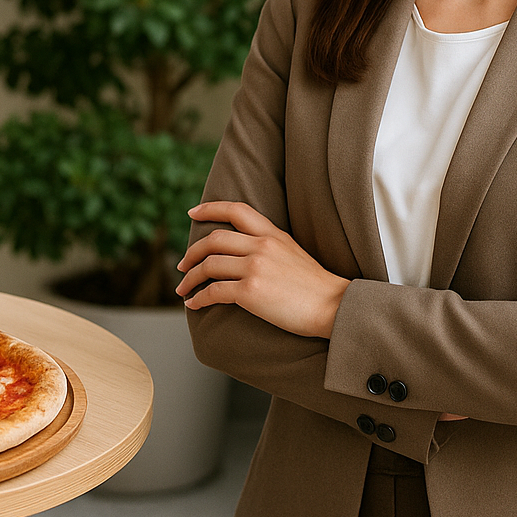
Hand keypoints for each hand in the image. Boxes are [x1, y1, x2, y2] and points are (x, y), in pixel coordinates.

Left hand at [177, 201, 350, 338]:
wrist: (334, 307)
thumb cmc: (317, 288)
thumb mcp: (294, 253)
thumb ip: (270, 247)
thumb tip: (246, 254)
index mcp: (273, 234)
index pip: (237, 210)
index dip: (210, 208)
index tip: (192, 213)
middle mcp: (262, 245)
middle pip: (214, 239)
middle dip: (192, 252)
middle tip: (182, 265)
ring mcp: (255, 267)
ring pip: (209, 265)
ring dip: (190, 277)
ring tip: (183, 289)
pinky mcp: (251, 292)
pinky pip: (214, 291)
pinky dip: (198, 298)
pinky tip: (194, 305)